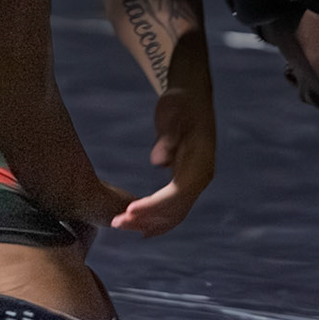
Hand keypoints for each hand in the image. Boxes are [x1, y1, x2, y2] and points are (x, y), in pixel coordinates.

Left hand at [112, 42, 216, 237]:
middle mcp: (201, 177)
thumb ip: (168, 138)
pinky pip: (173, 207)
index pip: (177, 195)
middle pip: (175, 210)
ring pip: (174, 213)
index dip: (153, 206)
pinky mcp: (185, 180)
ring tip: (121, 225)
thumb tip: (158, 161)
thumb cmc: (181, 103)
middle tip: (117, 223)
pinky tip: (138, 225)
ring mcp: (195, 181)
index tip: (129, 211)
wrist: (192, 94)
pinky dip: (156, 218)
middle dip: (146, 219)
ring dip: (148, 223)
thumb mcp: (173, 114)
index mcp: (200, 163)